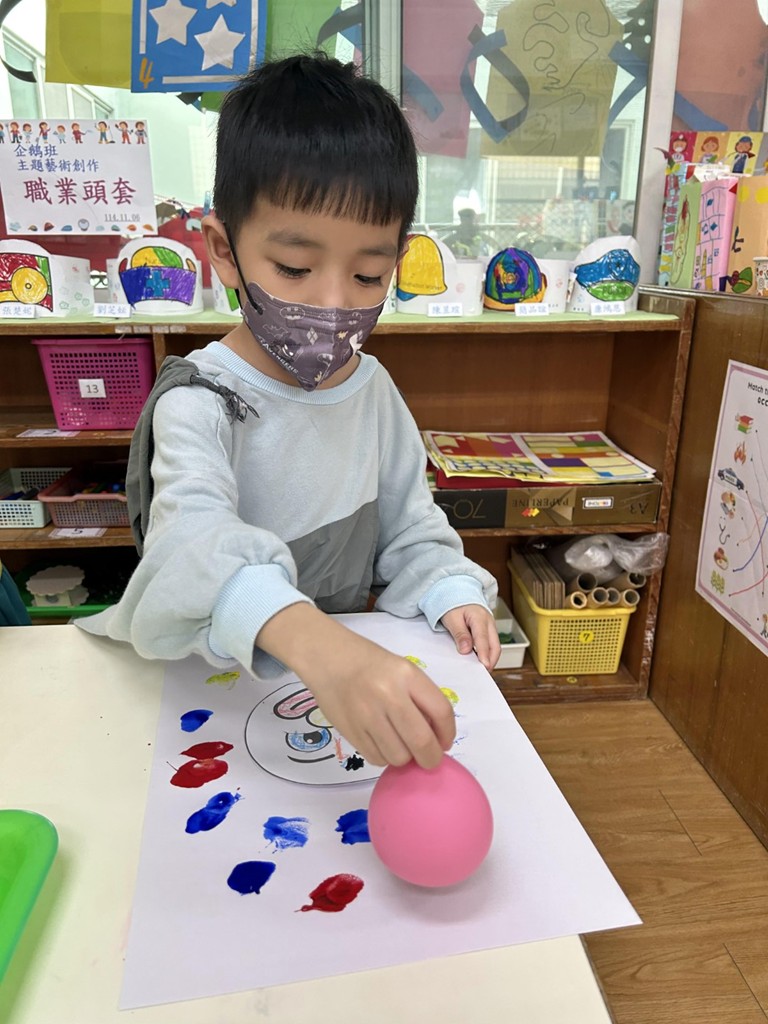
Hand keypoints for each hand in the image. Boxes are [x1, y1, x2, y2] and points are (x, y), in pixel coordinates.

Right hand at [256, 604, 454, 768]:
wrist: (328, 659)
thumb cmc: (370, 664)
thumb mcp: (403, 670)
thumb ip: (421, 699)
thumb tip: (437, 737)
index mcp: (407, 675)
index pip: (441, 712)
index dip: (448, 734)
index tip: (445, 743)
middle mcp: (388, 695)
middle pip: (421, 741)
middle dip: (431, 758)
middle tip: (430, 759)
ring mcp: (367, 715)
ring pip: (399, 756)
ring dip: (405, 758)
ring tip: (401, 746)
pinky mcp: (350, 732)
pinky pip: (377, 759)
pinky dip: (385, 757)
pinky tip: (383, 743)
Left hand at [441, 604, 500, 671]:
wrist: (457, 591)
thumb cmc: (453, 603)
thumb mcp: (452, 618)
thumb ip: (459, 634)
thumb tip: (466, 650)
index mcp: (479, 618)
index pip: (483, 640)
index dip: (484, 655)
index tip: (484, 667)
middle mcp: (489, 622)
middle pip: (495, 645)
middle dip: (491, 660)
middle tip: (483, 673)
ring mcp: (491, 626)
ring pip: (495, 646)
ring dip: (489, 658)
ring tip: (480, 670)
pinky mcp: (488, 630)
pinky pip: (491, 643)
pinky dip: (487, 653)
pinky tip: (479, 660)